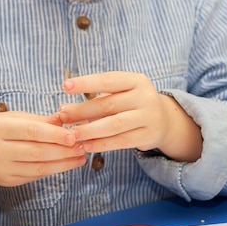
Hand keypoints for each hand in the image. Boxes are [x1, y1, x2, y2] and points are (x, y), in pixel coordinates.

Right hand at [0, 111, 85, 190]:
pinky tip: (65, 164)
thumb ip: (40, 120)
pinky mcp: (6, 181)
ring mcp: (0, 169)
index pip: (31, 131)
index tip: (74, 136)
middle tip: (82, 147)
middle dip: (63, 150)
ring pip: (37, 167)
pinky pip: (33, 176)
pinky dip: (52, 170)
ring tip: (80, 157)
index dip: (54, 134)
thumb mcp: (13, 118)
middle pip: (36, 152)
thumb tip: (66, 118)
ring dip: (62, 163)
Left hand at [59, 72, 202, 161]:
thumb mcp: (122, 93)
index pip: (108, 80)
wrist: (164, 120)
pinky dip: (102, 144)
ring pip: (114, 125)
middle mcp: (145, 97)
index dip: (86, 83)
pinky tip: (86, 145)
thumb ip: (99, 98)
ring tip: (71, 134)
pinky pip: (121, 141)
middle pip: (108, 104)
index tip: (65, 86)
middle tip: (62, 114)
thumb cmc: (132, 103)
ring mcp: (148, 117)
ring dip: (89, 130)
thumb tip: (66, 109)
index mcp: (136, 80)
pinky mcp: (148, 136)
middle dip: (82, 110)